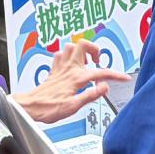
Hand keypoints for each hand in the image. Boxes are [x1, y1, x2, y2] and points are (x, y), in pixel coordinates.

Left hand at [11, 41, 129, 123]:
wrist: (30, 107)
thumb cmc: (50, 108)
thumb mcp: (74, 107)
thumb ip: (91, 95)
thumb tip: (105, 87)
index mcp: (77, 78)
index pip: (101, 72)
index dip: (115, 74)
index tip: (124, 78)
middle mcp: (69, 68)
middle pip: (84, 44)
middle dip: (95, 49)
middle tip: (98, 61)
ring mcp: (61, 67)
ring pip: (72, 46)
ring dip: (81, 51)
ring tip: (86, 62)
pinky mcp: (54, 70)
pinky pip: (61, 54)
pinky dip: (68, 56)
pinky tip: (71, 64)